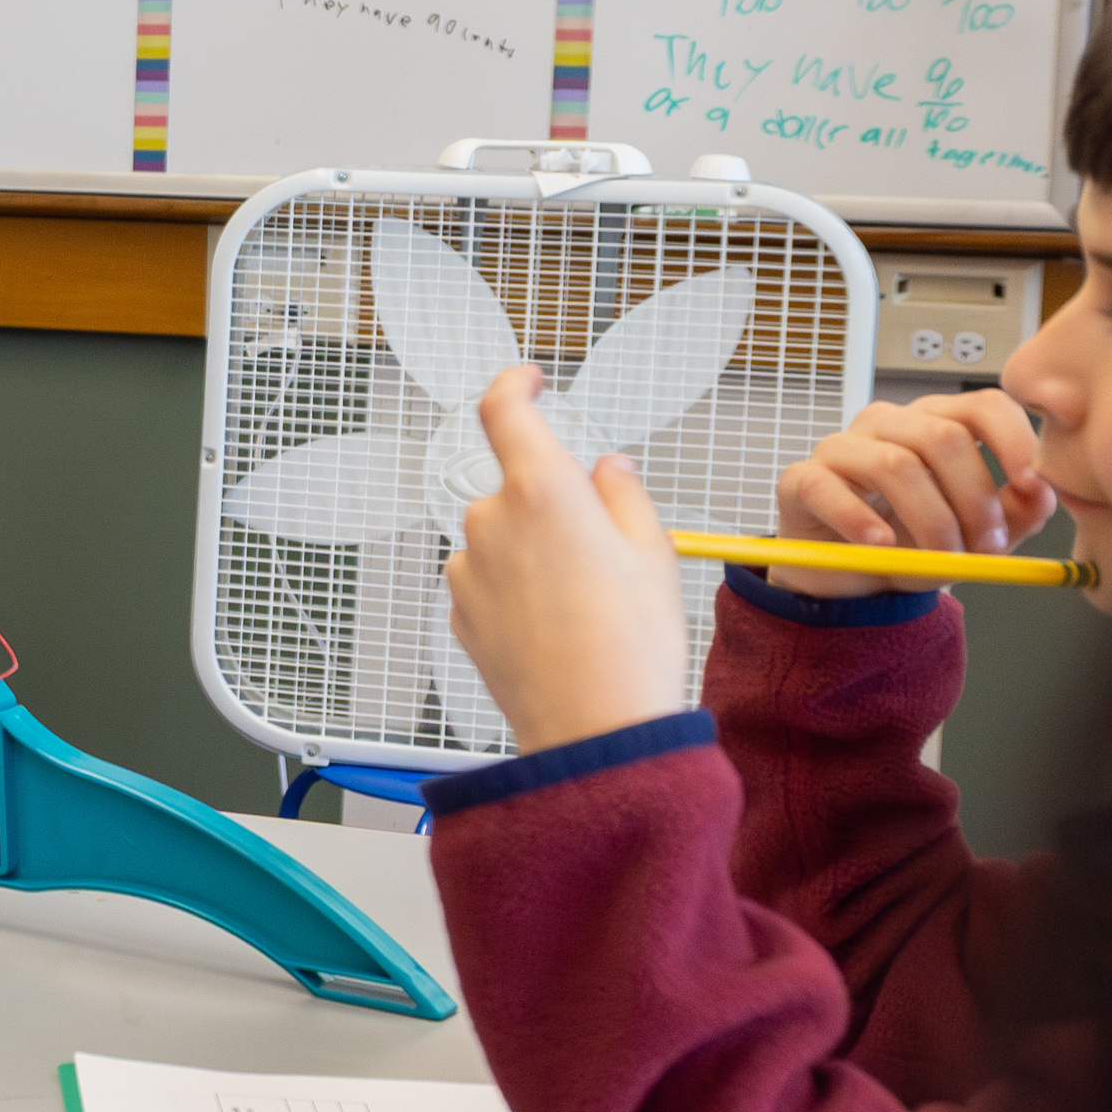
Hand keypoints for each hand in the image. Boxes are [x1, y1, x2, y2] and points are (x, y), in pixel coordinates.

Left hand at [444, 365, 694, 754]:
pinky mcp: (458, 612)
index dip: (513, 384)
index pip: (502, 410)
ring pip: (500, 537)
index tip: (529, 379)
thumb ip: (623, 494)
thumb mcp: (653, 554)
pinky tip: (555, 627)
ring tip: (585, 604)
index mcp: (541, 491)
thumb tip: (608, 468)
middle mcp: (491, 522)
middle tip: (603, 552)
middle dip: (552, 504)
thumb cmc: (629, 647)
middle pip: (515, 486)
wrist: (593, 732)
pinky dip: (515, 590)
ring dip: (533, 551)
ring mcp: (468, 569)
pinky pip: (488, 581)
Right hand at [777, 387, 1055, 562]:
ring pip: (895, 464)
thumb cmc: (912, 544)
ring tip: (943, 560)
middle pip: (943, 437)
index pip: (983, 404)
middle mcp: (888, 424)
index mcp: (936, 423)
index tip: (1032, 482)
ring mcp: (841, 447)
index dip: (1013, 438)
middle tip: (987, 548)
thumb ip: (1016, 513)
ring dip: (931, 520)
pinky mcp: (802, 479)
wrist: (850, 580)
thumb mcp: (977, 536)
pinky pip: (828, 488)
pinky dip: (859, 519)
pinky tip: (880, 544)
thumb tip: (1041, 492)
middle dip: (975, 500)